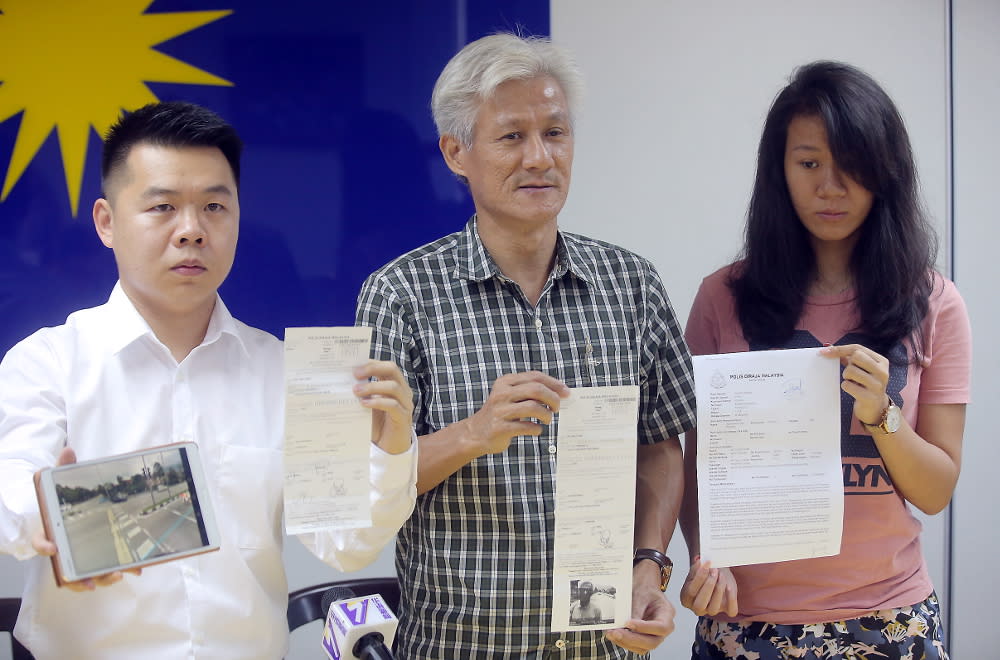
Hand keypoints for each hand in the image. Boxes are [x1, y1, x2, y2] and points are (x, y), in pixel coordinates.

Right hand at [33, 447, 140, 590]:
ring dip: (102, 578)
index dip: (44, 546)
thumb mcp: (61, 482)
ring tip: (118, 576)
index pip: (40, 541)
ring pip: (84, 576)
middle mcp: (62, 549)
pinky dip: (119, 570)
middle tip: (93, 581)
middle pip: (64, 570)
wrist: (64, 511)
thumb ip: (63, 468)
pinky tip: (136, 569)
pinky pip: (103, 570)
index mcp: (50, 531)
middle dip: (78, 579)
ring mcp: (77, 557)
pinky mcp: (94, 559)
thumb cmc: (62, 502)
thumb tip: (69, 450)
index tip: (53, 549)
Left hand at [353, 360, 414, 454]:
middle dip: (373, 368)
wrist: (389, 449)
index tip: (353, 366)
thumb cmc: (378, 424)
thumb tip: (342, 380)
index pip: (385, 365)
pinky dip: (377, 402)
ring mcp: (405, 404)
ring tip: (356, 391)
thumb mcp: (368, 404)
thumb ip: (362, 392)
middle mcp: (403, 391)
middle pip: (392, 369)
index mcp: (395, 384)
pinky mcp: (403, 418)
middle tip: (355, 374)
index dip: (371, 363)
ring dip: (373, 386)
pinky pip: (393, 405)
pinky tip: (364, 404)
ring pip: (393, 387)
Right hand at [463, 371, 569, 455]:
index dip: (554, 383)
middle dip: (553, 398)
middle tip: (557, 408)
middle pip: (536, 389)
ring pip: (533, 407)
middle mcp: (501, 394)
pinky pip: (526, 427)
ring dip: (546, 415)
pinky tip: (536, 430)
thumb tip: (560, 393)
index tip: (566, 392)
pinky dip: (536, 429)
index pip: (535, 376)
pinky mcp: (500, 428)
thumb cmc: (500, 414)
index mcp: (505, 382)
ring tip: (547, 419)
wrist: (475, 433)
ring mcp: (500, 411)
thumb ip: (530, 392)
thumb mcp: (510, 396)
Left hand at [606, 561, 674, 652]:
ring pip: (643, 647)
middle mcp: (663, 627)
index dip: (645, 628)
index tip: (628, 623)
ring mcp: (654, 634)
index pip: (661, 627)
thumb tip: (626, 626)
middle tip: (616, 633)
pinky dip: (624, 642)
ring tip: (611, 634)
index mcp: (667, 613)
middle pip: (653, 642)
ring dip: (626, 643)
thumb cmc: (645, 587)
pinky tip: (613, 634)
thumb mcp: (640, 594)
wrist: (643, 586)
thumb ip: (635, 610)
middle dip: (633, 639)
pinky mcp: (643, 637)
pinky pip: (635, 646)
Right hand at [680, 556, 737, 616]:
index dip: (699, 577)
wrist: (716, 575)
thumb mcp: (697, 570)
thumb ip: (696, 567)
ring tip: (721, 575)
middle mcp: (697, 608)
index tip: (706, 564)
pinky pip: (731, 610)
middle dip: (708, 586)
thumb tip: (700, 562)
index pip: (691, 591)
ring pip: (714, 608)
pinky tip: (729, 586)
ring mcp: (711, 610)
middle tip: (714, 571)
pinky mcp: (726, 610)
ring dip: (719, 589)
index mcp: (686, 599)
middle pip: (700, 604)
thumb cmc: (705, 574)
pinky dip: (731, 598)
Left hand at [820, 344, 889, 424]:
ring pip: (850, 371)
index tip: (823, 352)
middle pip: (856, 357)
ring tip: (853, 382)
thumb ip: (849, 357)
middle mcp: (882, 372)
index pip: (857, 348)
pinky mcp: (870, 397)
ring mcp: (877, 385)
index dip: (839, 349)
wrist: (876, 408)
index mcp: (881, 362)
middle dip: (848, 365)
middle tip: (851, 374)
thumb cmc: (866, 385)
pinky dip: (846, 386)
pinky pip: (847, 385)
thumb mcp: (862, 369)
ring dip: (846, 376)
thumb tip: (829, 348)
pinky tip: (853, 390)